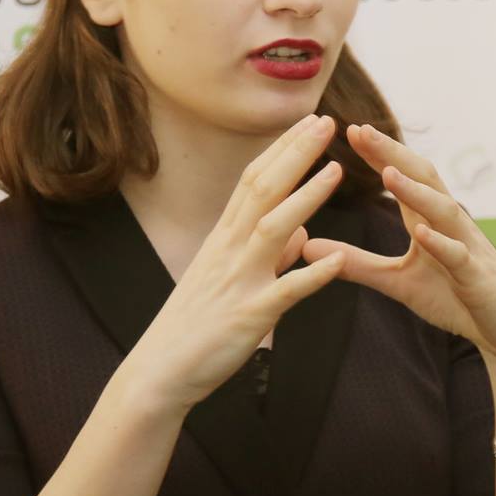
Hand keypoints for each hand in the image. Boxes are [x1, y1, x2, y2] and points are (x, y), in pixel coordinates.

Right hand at [133, 114, 347, 409]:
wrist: (158, 373)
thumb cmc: (195, 327)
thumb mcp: (230, 280)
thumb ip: (270, 255)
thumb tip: (304, 231)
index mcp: (223, 239)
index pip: (254, 180)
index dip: (283, 149)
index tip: (308, 122)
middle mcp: (228, 251)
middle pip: (263, 190)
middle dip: (296, 154)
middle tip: (326, 121)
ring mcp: (238, 282)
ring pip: (273, 229)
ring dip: (306, 197)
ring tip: (337, 170)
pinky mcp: (248, 318)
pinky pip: (283, 292)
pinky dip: (311, 275)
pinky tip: (336, 260)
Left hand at [302, 125, 495, 370]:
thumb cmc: (456, 299)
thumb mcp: (398, 282)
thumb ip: (357, 263)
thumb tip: (307, 247)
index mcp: (429, 222)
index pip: (403, 176)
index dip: (378, 153)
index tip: (349, 129)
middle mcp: (450, 225)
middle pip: (423, 179)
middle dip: (393, 154)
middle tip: (361, 130)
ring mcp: (467, 248)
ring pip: (442, 211)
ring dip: (415, 191)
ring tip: (387, 173)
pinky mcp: (478, 278)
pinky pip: (459, 257)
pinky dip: (441, 243)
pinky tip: (423, 234)